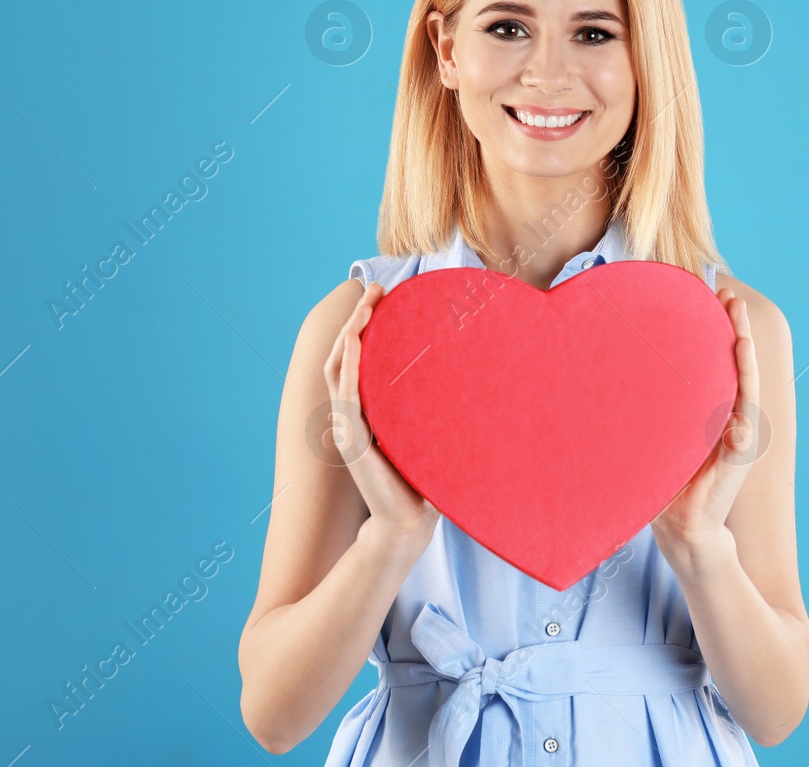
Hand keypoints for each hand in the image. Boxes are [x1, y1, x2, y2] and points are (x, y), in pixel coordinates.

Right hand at [322, 281, 439, 553]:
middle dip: (357, 318)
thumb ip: (430, 407)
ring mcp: (347, 426)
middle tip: (375, 288)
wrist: (411, 522)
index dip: (365, 326)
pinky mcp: (352, 440)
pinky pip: (346, 394)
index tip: (384, 297)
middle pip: (344, 355)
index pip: (358, 359)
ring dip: (351, 332)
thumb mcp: (425, 432)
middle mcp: (352, 415)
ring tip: (365, 305)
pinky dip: (349, 365)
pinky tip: (355, 340)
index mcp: (366, 411)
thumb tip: (468, 375)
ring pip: (340, 368)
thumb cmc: (423, 478)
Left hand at [651, 287, 761, 563]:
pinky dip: (742, 403)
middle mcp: (729, 417)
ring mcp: (737, 437)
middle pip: (736, 364)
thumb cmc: (667, 481)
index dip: (716, 328)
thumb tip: (609, 368)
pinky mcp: (736, 460)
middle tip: (728, 294)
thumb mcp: (658, 437)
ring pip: (744, 386)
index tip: (710, 294)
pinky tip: (741, 378)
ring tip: (740, 327)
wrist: (684, 529)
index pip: (716, 360)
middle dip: (734, 329)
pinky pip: (741, 425)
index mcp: (710, 410)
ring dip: (744, 355)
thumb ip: (651, 408)